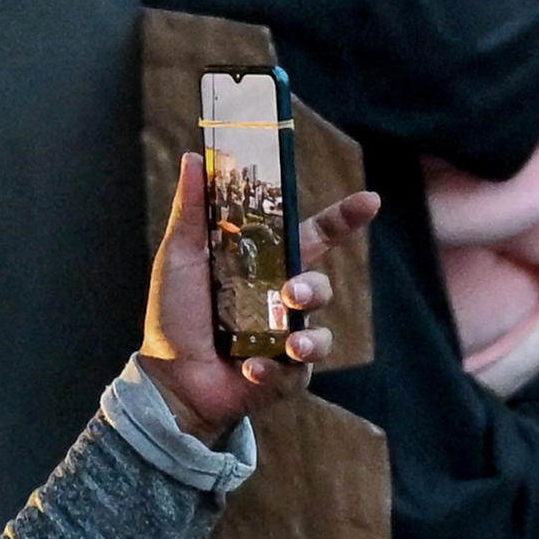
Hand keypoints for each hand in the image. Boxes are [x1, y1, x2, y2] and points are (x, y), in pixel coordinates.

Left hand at [139, 153, 371, 441]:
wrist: (167, 381)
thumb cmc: (173, 317)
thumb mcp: (179, 258)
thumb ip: (192, 211)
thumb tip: (195, 157)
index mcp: (266, 266)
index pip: (314, 238)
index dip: (344, 220)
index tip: (371, 202)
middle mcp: (282, 301)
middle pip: (321, 285)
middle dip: (314, 288)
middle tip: (292, 292)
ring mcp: (287, 341)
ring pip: (321, 334)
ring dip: (308, 338)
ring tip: (288, 343)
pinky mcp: (285, 377)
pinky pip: (297, 371)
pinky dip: (272, 368)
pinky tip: (248, 368)